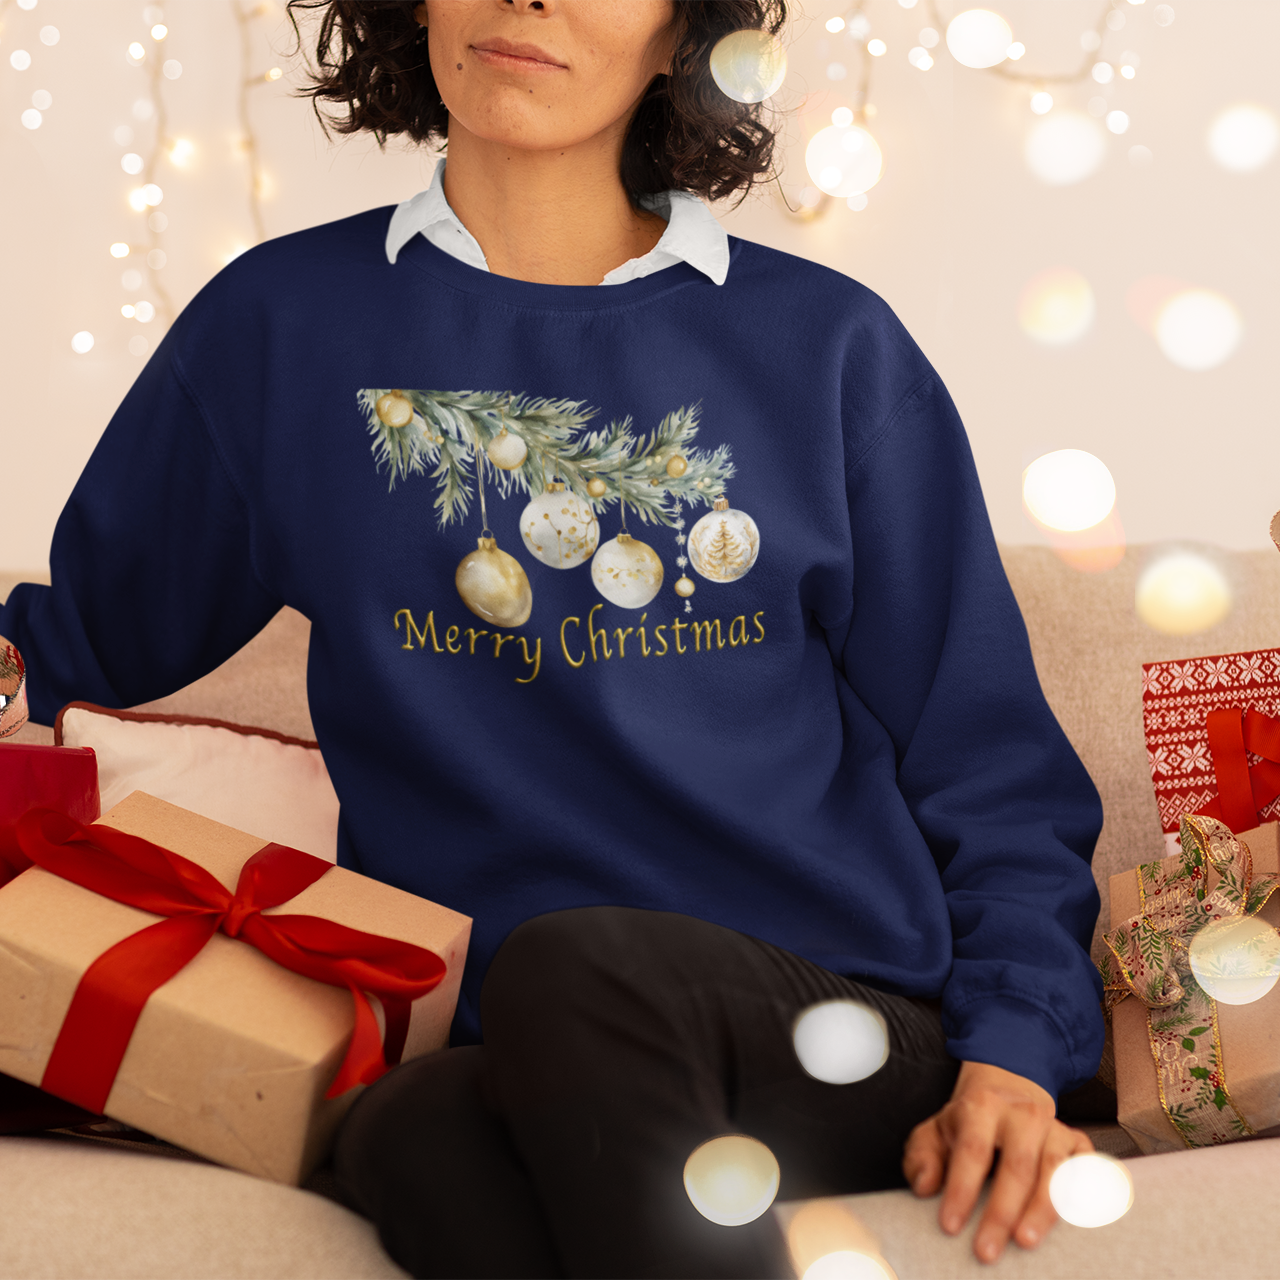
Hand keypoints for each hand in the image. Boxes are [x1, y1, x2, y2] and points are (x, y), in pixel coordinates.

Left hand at [901, 1060, 1093, 1263]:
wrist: (1007, 1094)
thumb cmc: (966, 1126)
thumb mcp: (934, 1132)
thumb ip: (921, 1157)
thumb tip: (925, 1186)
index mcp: (982, 1107)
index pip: (972, 1151)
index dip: (961, 1189)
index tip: (949, 1226)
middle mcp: (1023, 1114)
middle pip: (1016, 1165)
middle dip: (1001, 1211)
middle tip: (986, 1251)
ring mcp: (1055, 1128)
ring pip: (1055, 1170)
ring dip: (1042, 1210)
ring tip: (1025, 1242)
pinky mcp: (1079, 1144)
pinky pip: (1089, 1171)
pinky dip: (1087, 1195)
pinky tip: (1078, 1223)